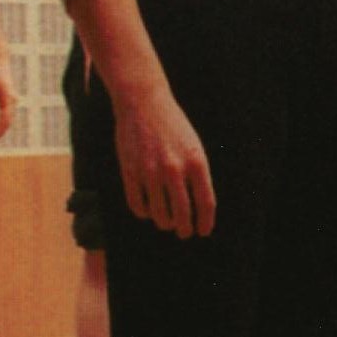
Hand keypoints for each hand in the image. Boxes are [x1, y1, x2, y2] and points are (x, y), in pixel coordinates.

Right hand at [117, 82, 217, 238]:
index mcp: (196, 162)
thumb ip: (197, 174)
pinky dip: (144, 212)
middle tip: (184, 233)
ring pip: (159, 212)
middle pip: (182, 213)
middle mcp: (174, 169)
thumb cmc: (173, 127)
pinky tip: (148, 212)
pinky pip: (137, 203)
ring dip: (164, 223)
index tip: (204, 231)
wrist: (144, 103)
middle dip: (184, 228)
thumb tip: (198, 206)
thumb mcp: (194, 147)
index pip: (205, 202)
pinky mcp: (130, 170)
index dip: (205, 222)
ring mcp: (150, 171)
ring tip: (167, 224)